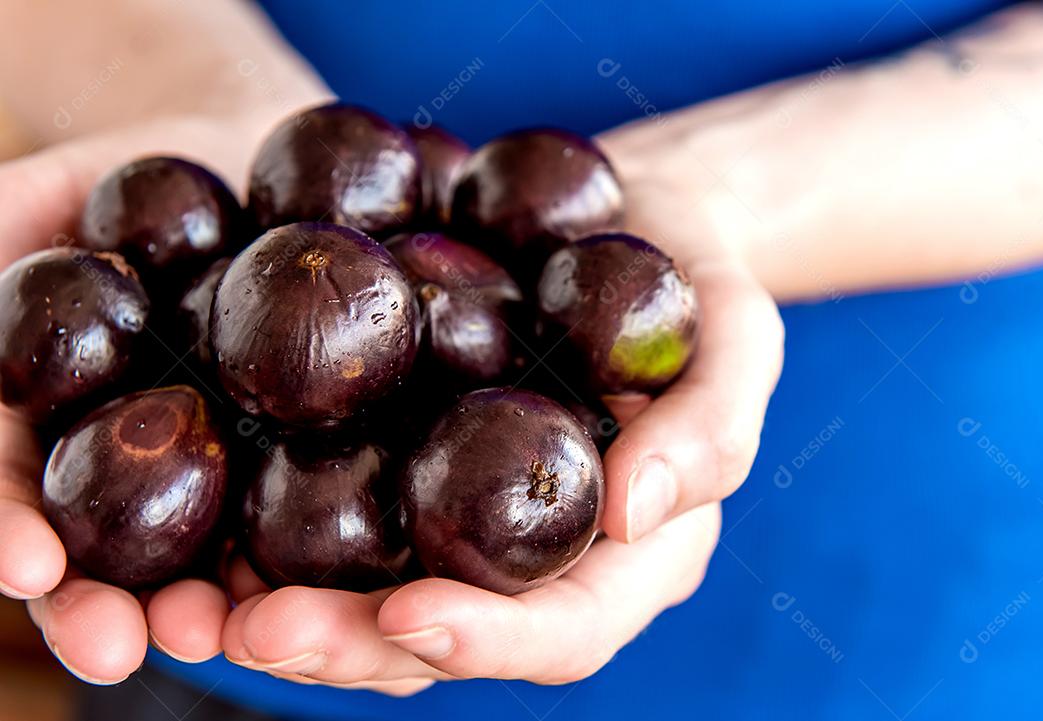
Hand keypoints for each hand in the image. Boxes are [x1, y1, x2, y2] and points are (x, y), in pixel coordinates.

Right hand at [0, 109, 316, 683]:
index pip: (26, 501)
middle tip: (134, 642)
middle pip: (133, 558)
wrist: (232, 141)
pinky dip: (350, 534)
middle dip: (129, 608)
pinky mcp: (332, 434)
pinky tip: (368, 563)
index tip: (31, 565)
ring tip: (246, 634)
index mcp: (66, 434)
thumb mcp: (24, 206)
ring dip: (239, 604)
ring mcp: (245, 457)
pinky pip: (345, 484)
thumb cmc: (109, 171)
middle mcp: (157, 465)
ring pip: (237, 549)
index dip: (16, 537)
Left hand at [219, 125, 783, 690]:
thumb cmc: (694, 275)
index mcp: (620, 551)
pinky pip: (326, 509)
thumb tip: (635, 513)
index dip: (491, 638)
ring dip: (282, 612)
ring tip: (194, 606)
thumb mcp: (738, 332)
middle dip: (350, 646)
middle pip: (442, 634)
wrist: (620, 212)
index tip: (407, 615)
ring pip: (365, 593)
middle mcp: (526, 553)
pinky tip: (196, 526)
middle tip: (256, 632)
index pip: (564, 627)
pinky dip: (256, 531)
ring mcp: (453, 511)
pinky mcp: (394, 454)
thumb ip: (713, 424)